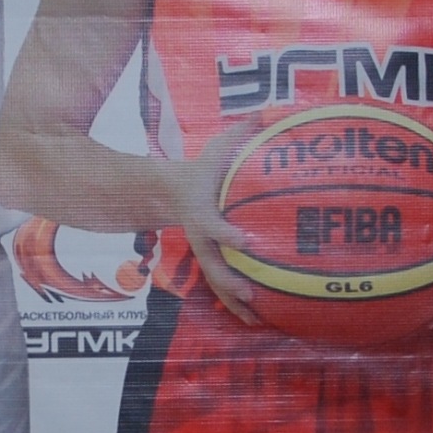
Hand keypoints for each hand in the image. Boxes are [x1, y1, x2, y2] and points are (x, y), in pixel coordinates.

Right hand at [171, 124, 266, 326]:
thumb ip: (240, 132)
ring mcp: (203, 253)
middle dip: (229, 281)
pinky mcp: (210, 262)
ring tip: (255, 320)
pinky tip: (257, 321)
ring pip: (215, 283)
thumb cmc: (201, 170)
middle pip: (212, 265)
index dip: (227, 234)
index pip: (212, 226)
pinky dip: (236, 305)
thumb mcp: (216, 149)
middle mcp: (200, 238)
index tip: (248, 242)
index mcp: (200, 211)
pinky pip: (221, 287)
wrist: (169, 192)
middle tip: (250, 292)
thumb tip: (264, 112)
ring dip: (233, 303)